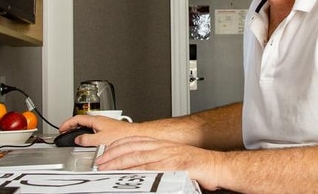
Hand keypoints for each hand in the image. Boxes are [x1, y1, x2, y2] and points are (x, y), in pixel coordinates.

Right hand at [59, 114, 136, 145]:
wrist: (134, 135)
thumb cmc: (122, 135)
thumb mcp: (100, 139)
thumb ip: (87, 139)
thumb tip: (78, 140)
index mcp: (96, 120)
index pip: (77, 118)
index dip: (67, 123)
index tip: (61, 128)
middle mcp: (100, 120)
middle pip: (82, 120)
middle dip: (72, 125)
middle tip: (65, 131)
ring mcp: (104, 123)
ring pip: (88, 124)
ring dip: (80, 129)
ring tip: (74, 135)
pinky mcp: (109, 128)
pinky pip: (94, 128)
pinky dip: (87, 132)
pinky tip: (89, 139)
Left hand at [95, 135, 222, 190]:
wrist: (218, 167)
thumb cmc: (199, 167)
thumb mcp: (175, 162)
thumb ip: (159, 165)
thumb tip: (143, 172)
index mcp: (162, 145)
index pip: (135, 141)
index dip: (118, 146)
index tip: (105, 152)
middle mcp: (163, 147)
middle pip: (132, 147)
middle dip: (113, 154)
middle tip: (99, 161)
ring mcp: (168, 155)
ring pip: (138, 156)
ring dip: (119, 162)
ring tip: (106, 168)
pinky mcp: (174, 165)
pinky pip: (152, 167)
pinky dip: (137, 170)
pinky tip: (127, 175)